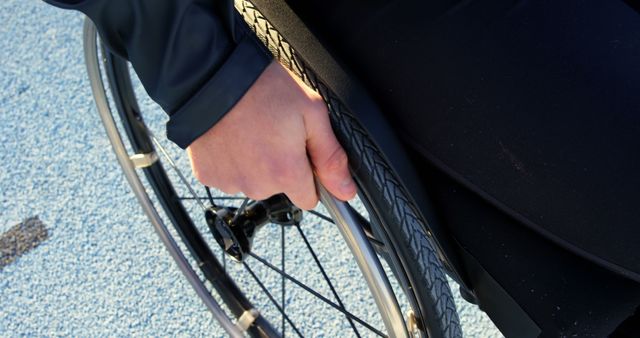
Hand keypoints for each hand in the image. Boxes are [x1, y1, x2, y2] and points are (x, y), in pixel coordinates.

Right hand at [186, 61, 355, 209]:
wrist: (212, 76)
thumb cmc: (263, 88)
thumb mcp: (311, 113)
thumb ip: (331, 157)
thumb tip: (347, 191)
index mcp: (286, 172)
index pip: (309, 198)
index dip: (309, 175)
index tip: (301, 152)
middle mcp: (257, 185)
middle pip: (280, 189)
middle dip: (281, 166)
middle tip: (274, 131)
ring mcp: (229, 182)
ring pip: (253, 183)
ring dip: (255, 164)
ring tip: (251, 130)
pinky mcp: (207, 175)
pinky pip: (228, 176)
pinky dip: (231, 161)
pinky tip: (232, 136)